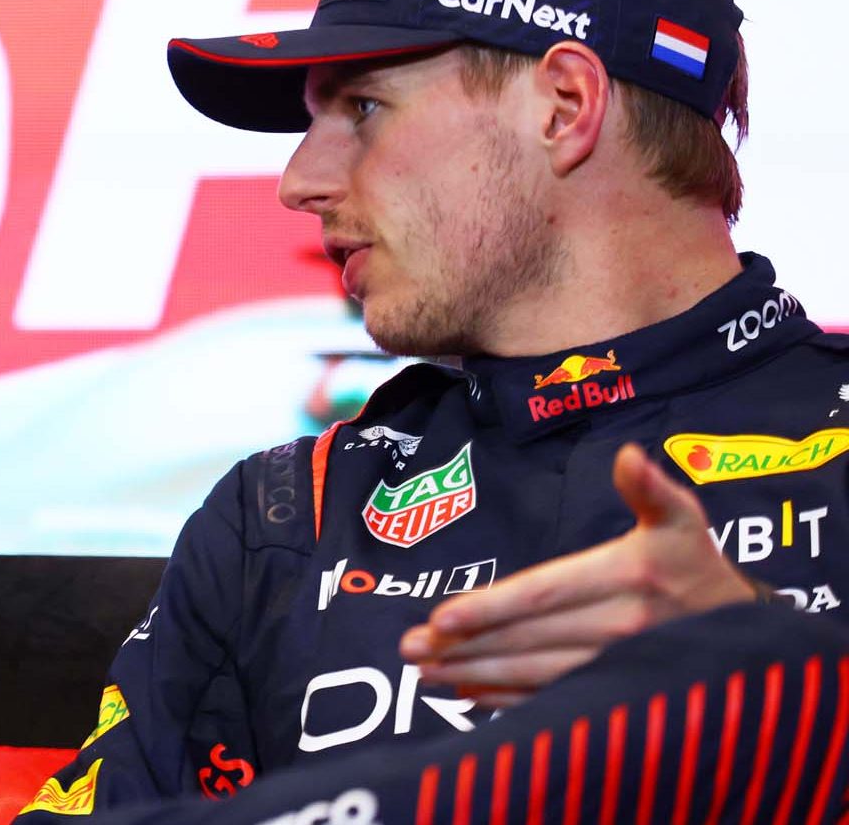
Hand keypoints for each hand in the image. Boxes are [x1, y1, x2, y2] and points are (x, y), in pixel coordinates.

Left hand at [397, 443, 757, 706]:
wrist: (748, 630)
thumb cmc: (695, 562)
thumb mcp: (683, 519)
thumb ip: (651, 489)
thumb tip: (629, 455)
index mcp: (627, 576)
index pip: (545, 594)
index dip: (493, 608)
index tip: (442, 618)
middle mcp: (620, 627)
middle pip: (528, 638)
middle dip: (466, 646)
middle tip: (410, 649)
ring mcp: (617, 666)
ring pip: (535, 675)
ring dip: (476, 675)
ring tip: (424, 674)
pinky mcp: (613, 692)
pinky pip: (553, 698)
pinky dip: (509, 701)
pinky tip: (468, 695)